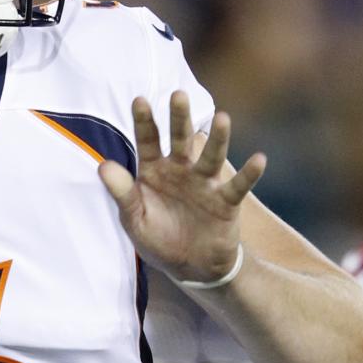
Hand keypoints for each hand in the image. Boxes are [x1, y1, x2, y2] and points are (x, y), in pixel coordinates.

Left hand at [98, 92, 265, 283]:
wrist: (190, 268)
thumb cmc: (158, 238)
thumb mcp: (134, 219)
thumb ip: (122, 192)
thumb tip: (102, 166)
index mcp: (154, 171)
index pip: (148, 141)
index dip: (144, 121)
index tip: (139, 99)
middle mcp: (181, 170)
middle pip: (180, 139)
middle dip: (179, 118)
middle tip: (178, 94)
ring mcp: (205, 183)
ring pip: (212, 156)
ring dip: (219, 138)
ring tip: (223, 118)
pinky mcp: (226, 201)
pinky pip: (238, 186)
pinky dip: (250, 174)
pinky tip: (259, 159)